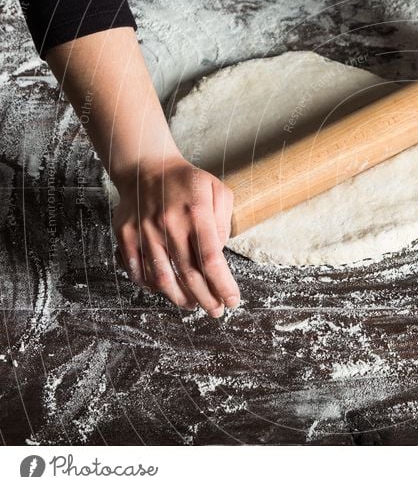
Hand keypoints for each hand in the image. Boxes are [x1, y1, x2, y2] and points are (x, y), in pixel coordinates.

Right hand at [112, 155, 239, 316]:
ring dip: (180, 298)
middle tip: (216, 311)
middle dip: (206, 298)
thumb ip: (223, 222)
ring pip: (162, 277)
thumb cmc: (188, 182)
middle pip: (189, 274)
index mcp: (196, 213)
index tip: (232, 300)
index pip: (212, 259)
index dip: (223, 285)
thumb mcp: (217, 190)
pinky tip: (167, 291)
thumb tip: (219, 253)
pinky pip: (138, 270)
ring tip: (193, 306)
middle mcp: (169, 224)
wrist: (147, 166)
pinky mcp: (126, 235)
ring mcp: (144, 231)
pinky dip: (152, 286)